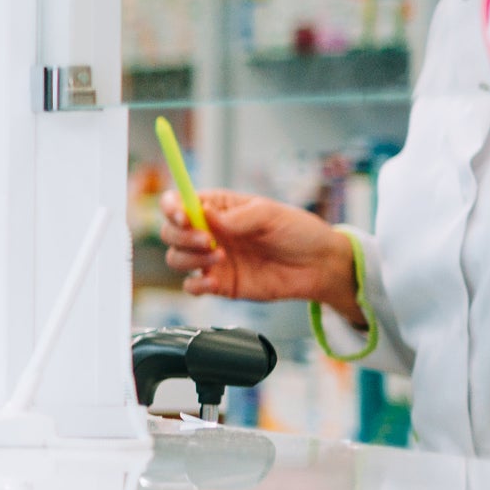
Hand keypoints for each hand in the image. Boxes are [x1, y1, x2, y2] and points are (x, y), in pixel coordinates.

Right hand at [160, 188, 356, 316]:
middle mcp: (209, 232)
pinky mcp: (219, 284)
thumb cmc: (299, 232)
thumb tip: (205, 214)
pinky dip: (196, 286)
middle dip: (182, 236)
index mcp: (218, 208)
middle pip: (171, 232)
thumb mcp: (271, 214)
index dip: (172, 207)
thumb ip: (237, 215)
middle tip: (209, 241)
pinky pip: (191, 287)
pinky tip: (214, 283)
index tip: (182, 216)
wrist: (319, 266)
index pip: (179, 202)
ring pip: (176, 258)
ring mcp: (211, 259)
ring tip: (221, 258)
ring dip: (190, 259)